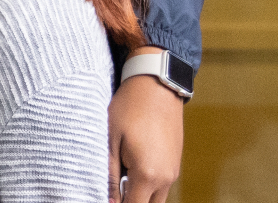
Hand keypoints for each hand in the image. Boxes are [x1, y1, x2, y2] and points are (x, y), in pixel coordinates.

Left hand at [108, 48, 184, 202]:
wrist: (157, 85)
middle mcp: (165, 177)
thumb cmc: (129, 109)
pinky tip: (130, 168)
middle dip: (129, 201)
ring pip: (155, 198)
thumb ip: (110, 176)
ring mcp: (173, 171)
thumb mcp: (111, 141)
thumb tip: (109, 201)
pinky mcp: (174, 162)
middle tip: (111, 188)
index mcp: (148, 174)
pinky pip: (161, 185)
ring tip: (119, 178)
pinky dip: (147, 185)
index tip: (102, 196)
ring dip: (138, 195)